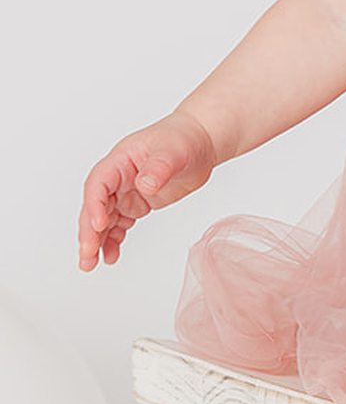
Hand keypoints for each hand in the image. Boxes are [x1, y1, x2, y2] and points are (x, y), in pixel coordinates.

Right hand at [77, 111, 218, 270]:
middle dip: (89, 231)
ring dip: (95, 241)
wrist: (200, 142)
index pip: (99, 184)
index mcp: (120, 161)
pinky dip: (113, 240)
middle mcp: (117, 178)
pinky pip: (118, 224)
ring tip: (90, 264)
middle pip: (95, 206)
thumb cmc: (184, 139)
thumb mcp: (173, 152)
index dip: (95, 205)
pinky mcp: (136, 204)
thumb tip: (144, 184)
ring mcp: (125, 192)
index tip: (99, 225)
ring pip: (103, 219)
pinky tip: (110, 256)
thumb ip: (159, 167)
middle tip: (87, 256)